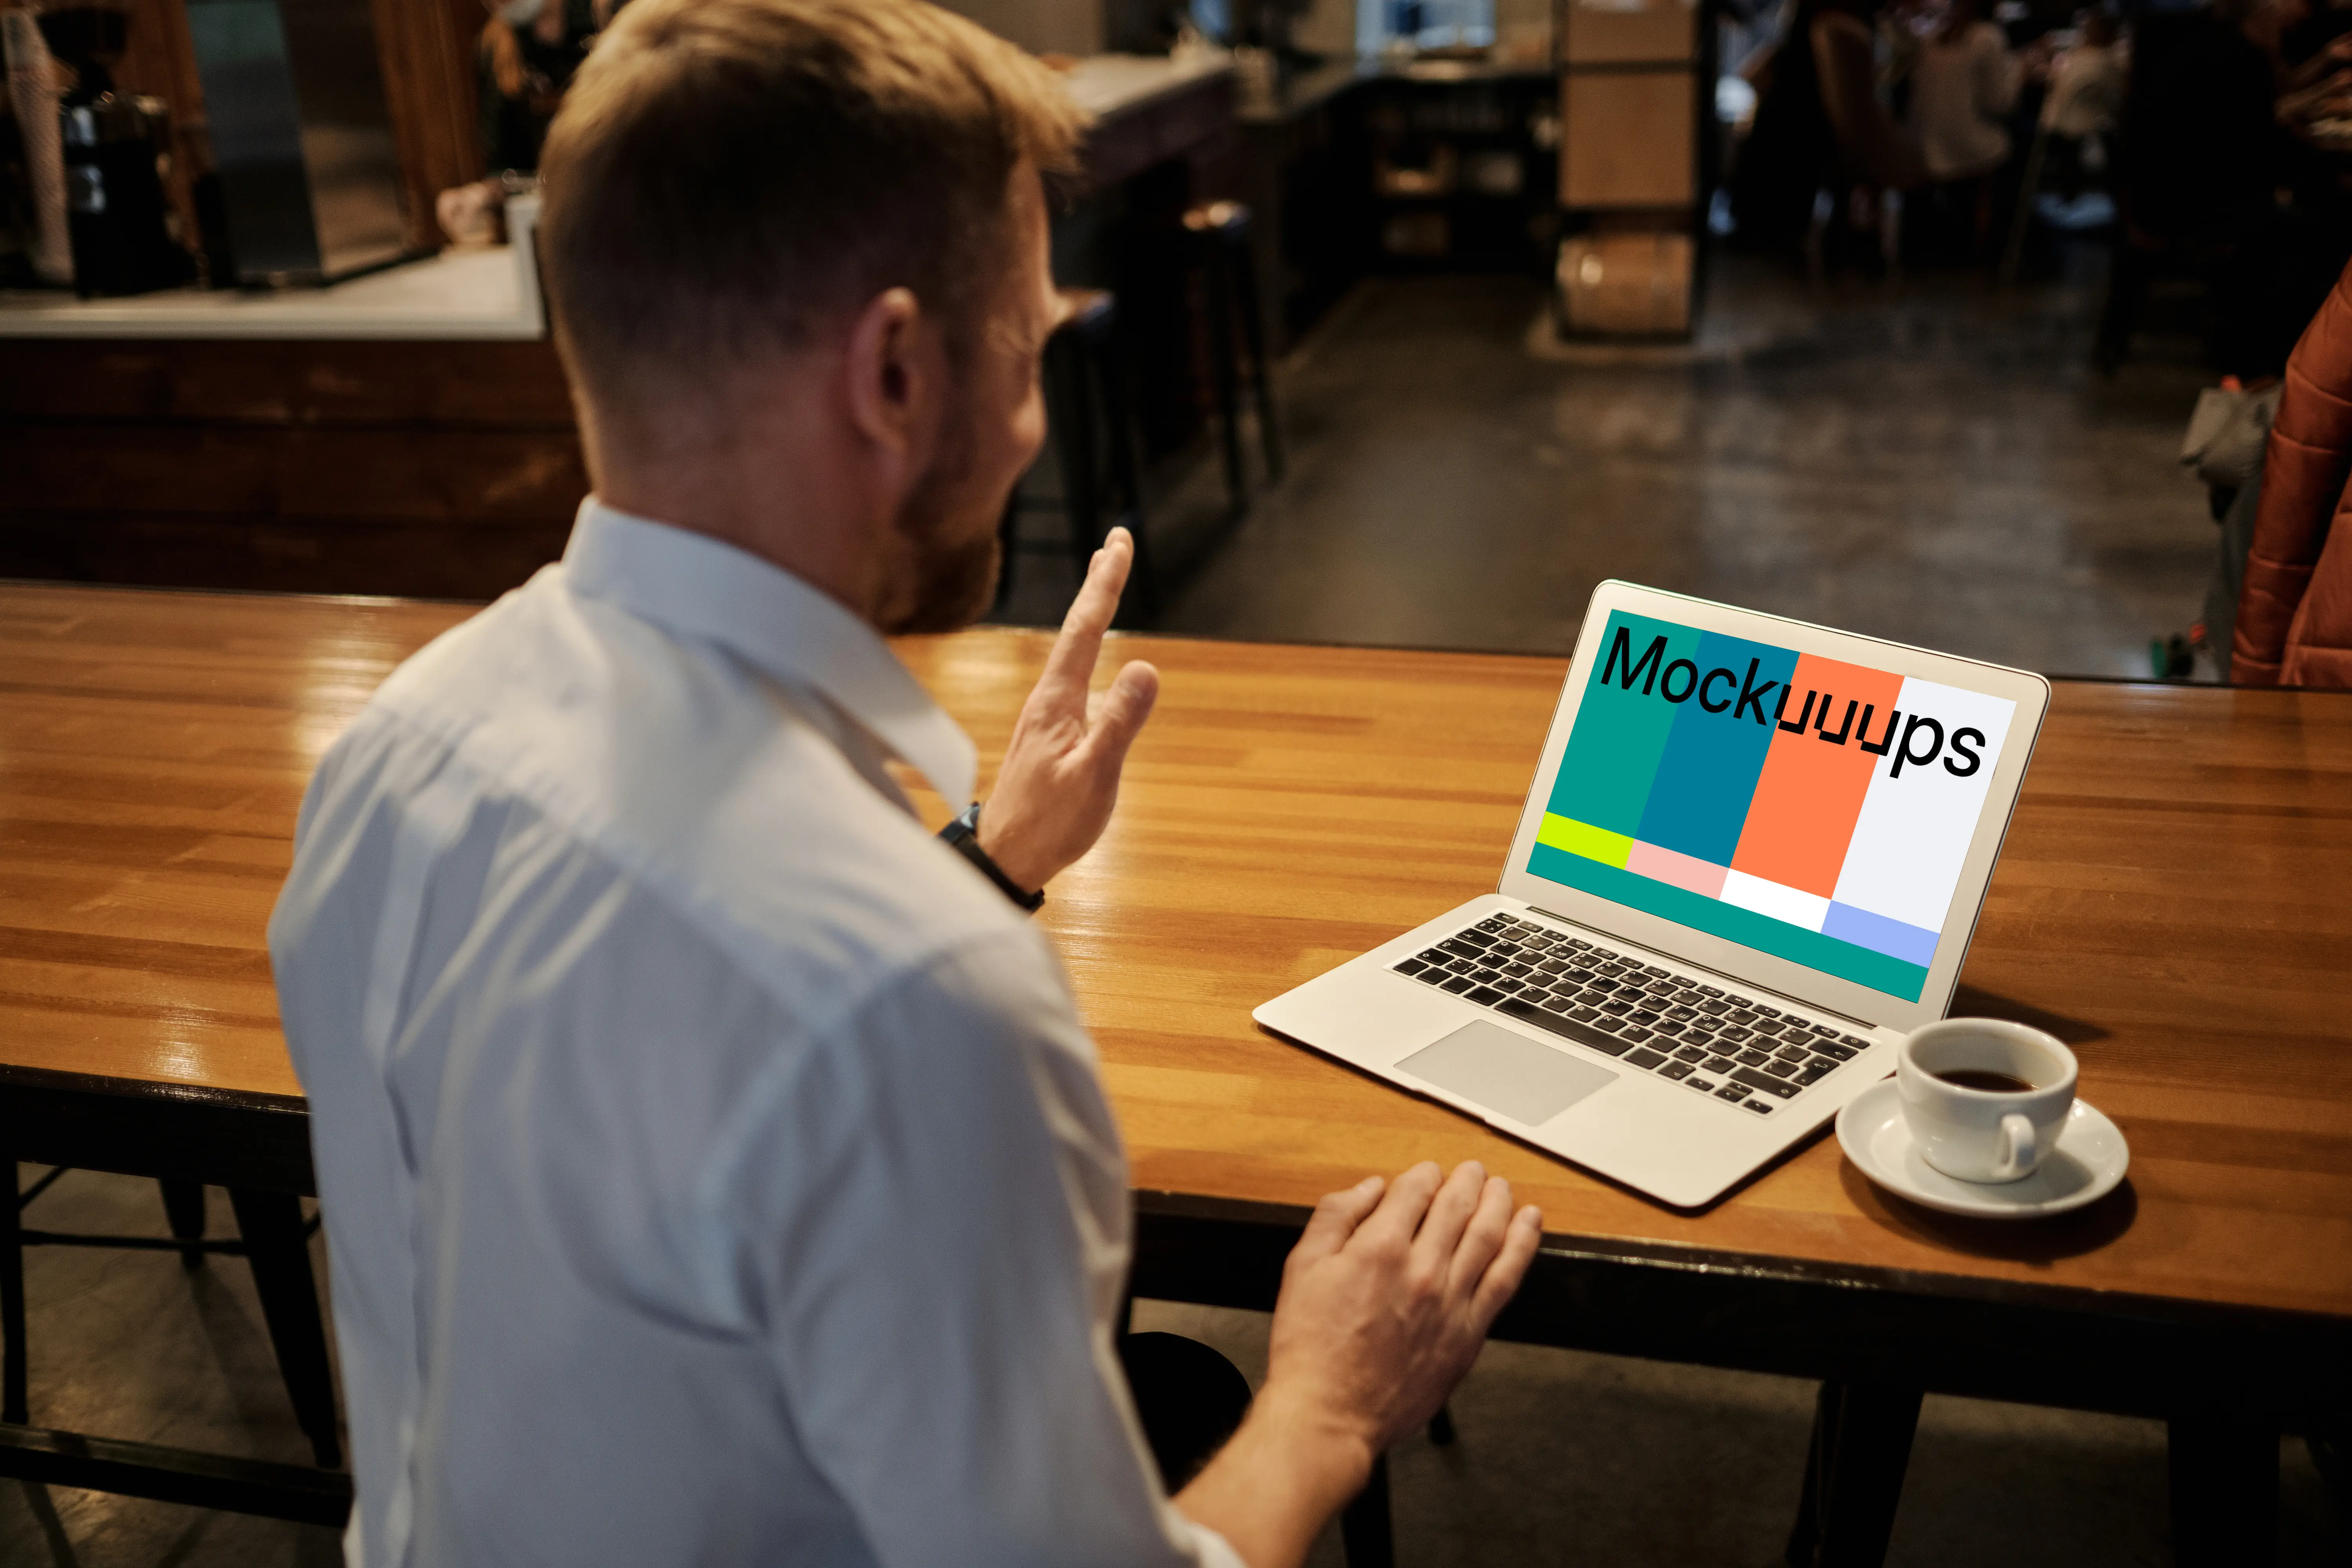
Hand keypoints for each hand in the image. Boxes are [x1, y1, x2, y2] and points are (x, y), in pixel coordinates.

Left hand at [977, 528, 1158, 892]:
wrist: (1004, 858)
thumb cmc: (1048, 823)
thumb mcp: (1094, 776)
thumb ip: (1118, 724)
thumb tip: (1146, 667)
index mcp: (1057, 701)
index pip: (1086, 629)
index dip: (1104, 583)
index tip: (1119, 542)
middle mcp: (1049, 699)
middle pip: (1077, 630)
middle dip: (1099, 585)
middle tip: (1115, 543)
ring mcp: (1047, 717)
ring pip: (1073, 652)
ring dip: (1092, 614)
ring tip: (1105, 585)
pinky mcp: (1050, 735)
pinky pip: (1074, 677)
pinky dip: (1087, 651)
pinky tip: (1091, 661)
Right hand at [1261, 1161, 1542, 1456]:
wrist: (1330, 1414)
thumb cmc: (1311, 1348)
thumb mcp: (1303, 1268)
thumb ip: (1336, 1217)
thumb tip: (1370, 1187)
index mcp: (1378, 1248)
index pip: (1415, 1190)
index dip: (1424, 1174)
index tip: (1428, 1173)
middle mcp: (1422, 1270)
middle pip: (1457, 1206)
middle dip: (1467, 1181)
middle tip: (1474, 1171)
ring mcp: (1450, 1303)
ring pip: (1488, 1235)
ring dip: (1498, 1203)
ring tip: (1502, 1188)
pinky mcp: (1468, 1334)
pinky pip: (1506, 1279)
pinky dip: (1522, 1246)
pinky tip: (1529, 1225)